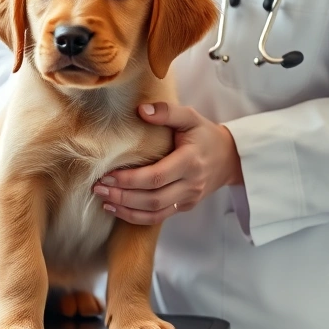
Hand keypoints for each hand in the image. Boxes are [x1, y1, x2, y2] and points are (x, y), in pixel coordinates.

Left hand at [94, 102, 242, 224]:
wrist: (230, 158)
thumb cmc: (205, 135)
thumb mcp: (191, 117)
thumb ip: (167, 112)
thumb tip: (141, 110)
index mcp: (190, 161)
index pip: (156, 176)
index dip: (130, 179)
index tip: (107, 175)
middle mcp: (190, 184)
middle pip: (153, 198)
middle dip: (122, 196)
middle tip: (97, 188)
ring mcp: (188, 198)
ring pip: (155, 212)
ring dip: (126, 209)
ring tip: (103, 200)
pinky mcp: (184, 207)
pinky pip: (159, 217)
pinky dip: (136, 217)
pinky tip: (117, 209)